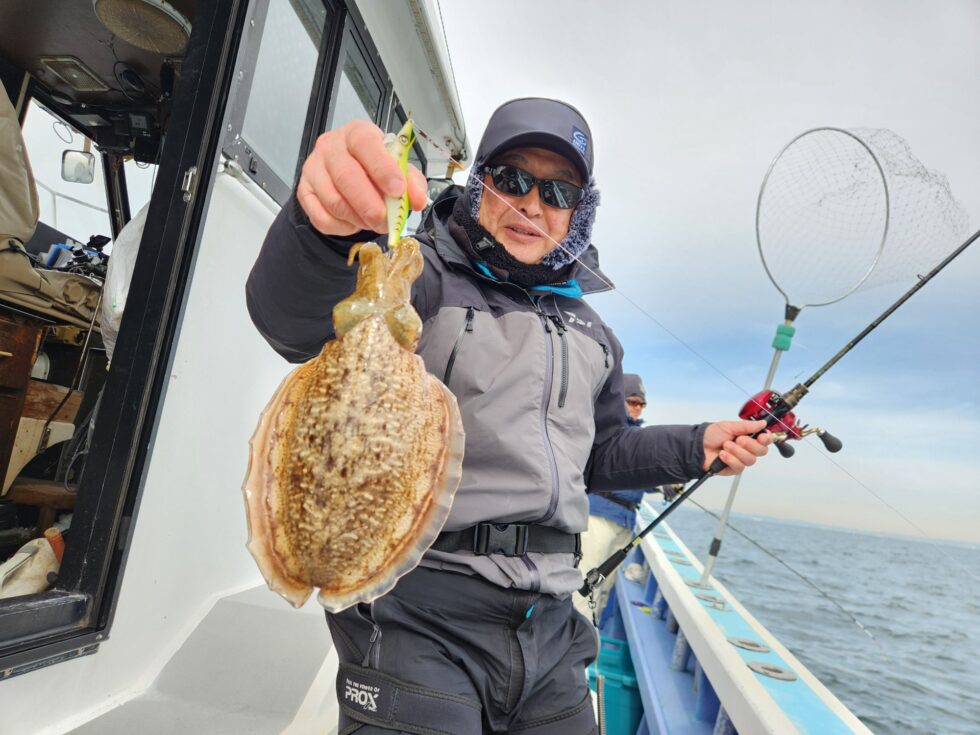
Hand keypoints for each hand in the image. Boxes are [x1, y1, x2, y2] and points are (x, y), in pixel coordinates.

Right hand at [297, 120, 428, 235]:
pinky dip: (342, 227)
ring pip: (334, 201)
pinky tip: (354, 222)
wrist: (348, 176)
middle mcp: (331, 146)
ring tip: (373, 222)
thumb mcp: (399, 171)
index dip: (382, 168)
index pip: (365, 144)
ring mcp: (314, 168)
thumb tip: (417, 200)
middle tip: (386, 222)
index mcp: (357, 133)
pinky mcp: (304, 191)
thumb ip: (412, 183)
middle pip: (347, 177)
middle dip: (370, 206)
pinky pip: (321, 217)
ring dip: (358, 219)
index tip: (397, 190)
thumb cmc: (374, 170)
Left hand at [702, 420, 771, 475]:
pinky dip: (730, 459)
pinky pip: (739, 467)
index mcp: (748, 437)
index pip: (765, 440)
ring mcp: (741, 460)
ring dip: (737, 451)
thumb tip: (763, 423)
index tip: (761, 436)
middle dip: (750, 444)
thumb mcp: (729, 426)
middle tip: (738, 439)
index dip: (766, 439)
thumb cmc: (712, 435)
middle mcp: (747, 449)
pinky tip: (722, 455)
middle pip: (761, 451)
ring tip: (725, 446)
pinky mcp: (734, 469)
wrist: (698, 446)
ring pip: (750, 460)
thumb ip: (747, 426)